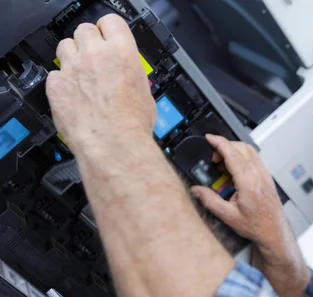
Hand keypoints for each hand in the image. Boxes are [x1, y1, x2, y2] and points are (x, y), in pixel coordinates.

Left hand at [46, 14, 155, 154]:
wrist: (114, 144)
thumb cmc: (132, 124)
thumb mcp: (144, 91)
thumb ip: (130, 74)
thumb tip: (127, 76)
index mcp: (122, 52)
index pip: (110, 22)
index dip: (108, 30)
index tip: (107, 37)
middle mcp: (95, 55)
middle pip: (84, 30)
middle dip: (88, 42)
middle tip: (93, 57)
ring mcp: (73, 68)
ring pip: (65, 46)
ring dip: (72, 56)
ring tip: (80, 74)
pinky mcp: (56, 85)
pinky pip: (54, 74)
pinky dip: (61, 82)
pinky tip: (72, 95)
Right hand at [191, 134, 290, 251]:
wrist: (274, 232)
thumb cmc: (256, 226)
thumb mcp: (228, 216)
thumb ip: (210, 201)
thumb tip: (196, 190)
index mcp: (249, 183)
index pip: (233, 154)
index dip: (219, 143)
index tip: (209, 138)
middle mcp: (259, 175)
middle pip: (241, 148)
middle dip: (224, 147)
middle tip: (213, 158)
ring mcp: (265, 175)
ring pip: (249, 151)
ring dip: (234, 151)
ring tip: (222, 166)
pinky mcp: (267, 177)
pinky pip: (254, 159)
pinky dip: (242, 158)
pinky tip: (234, 172)